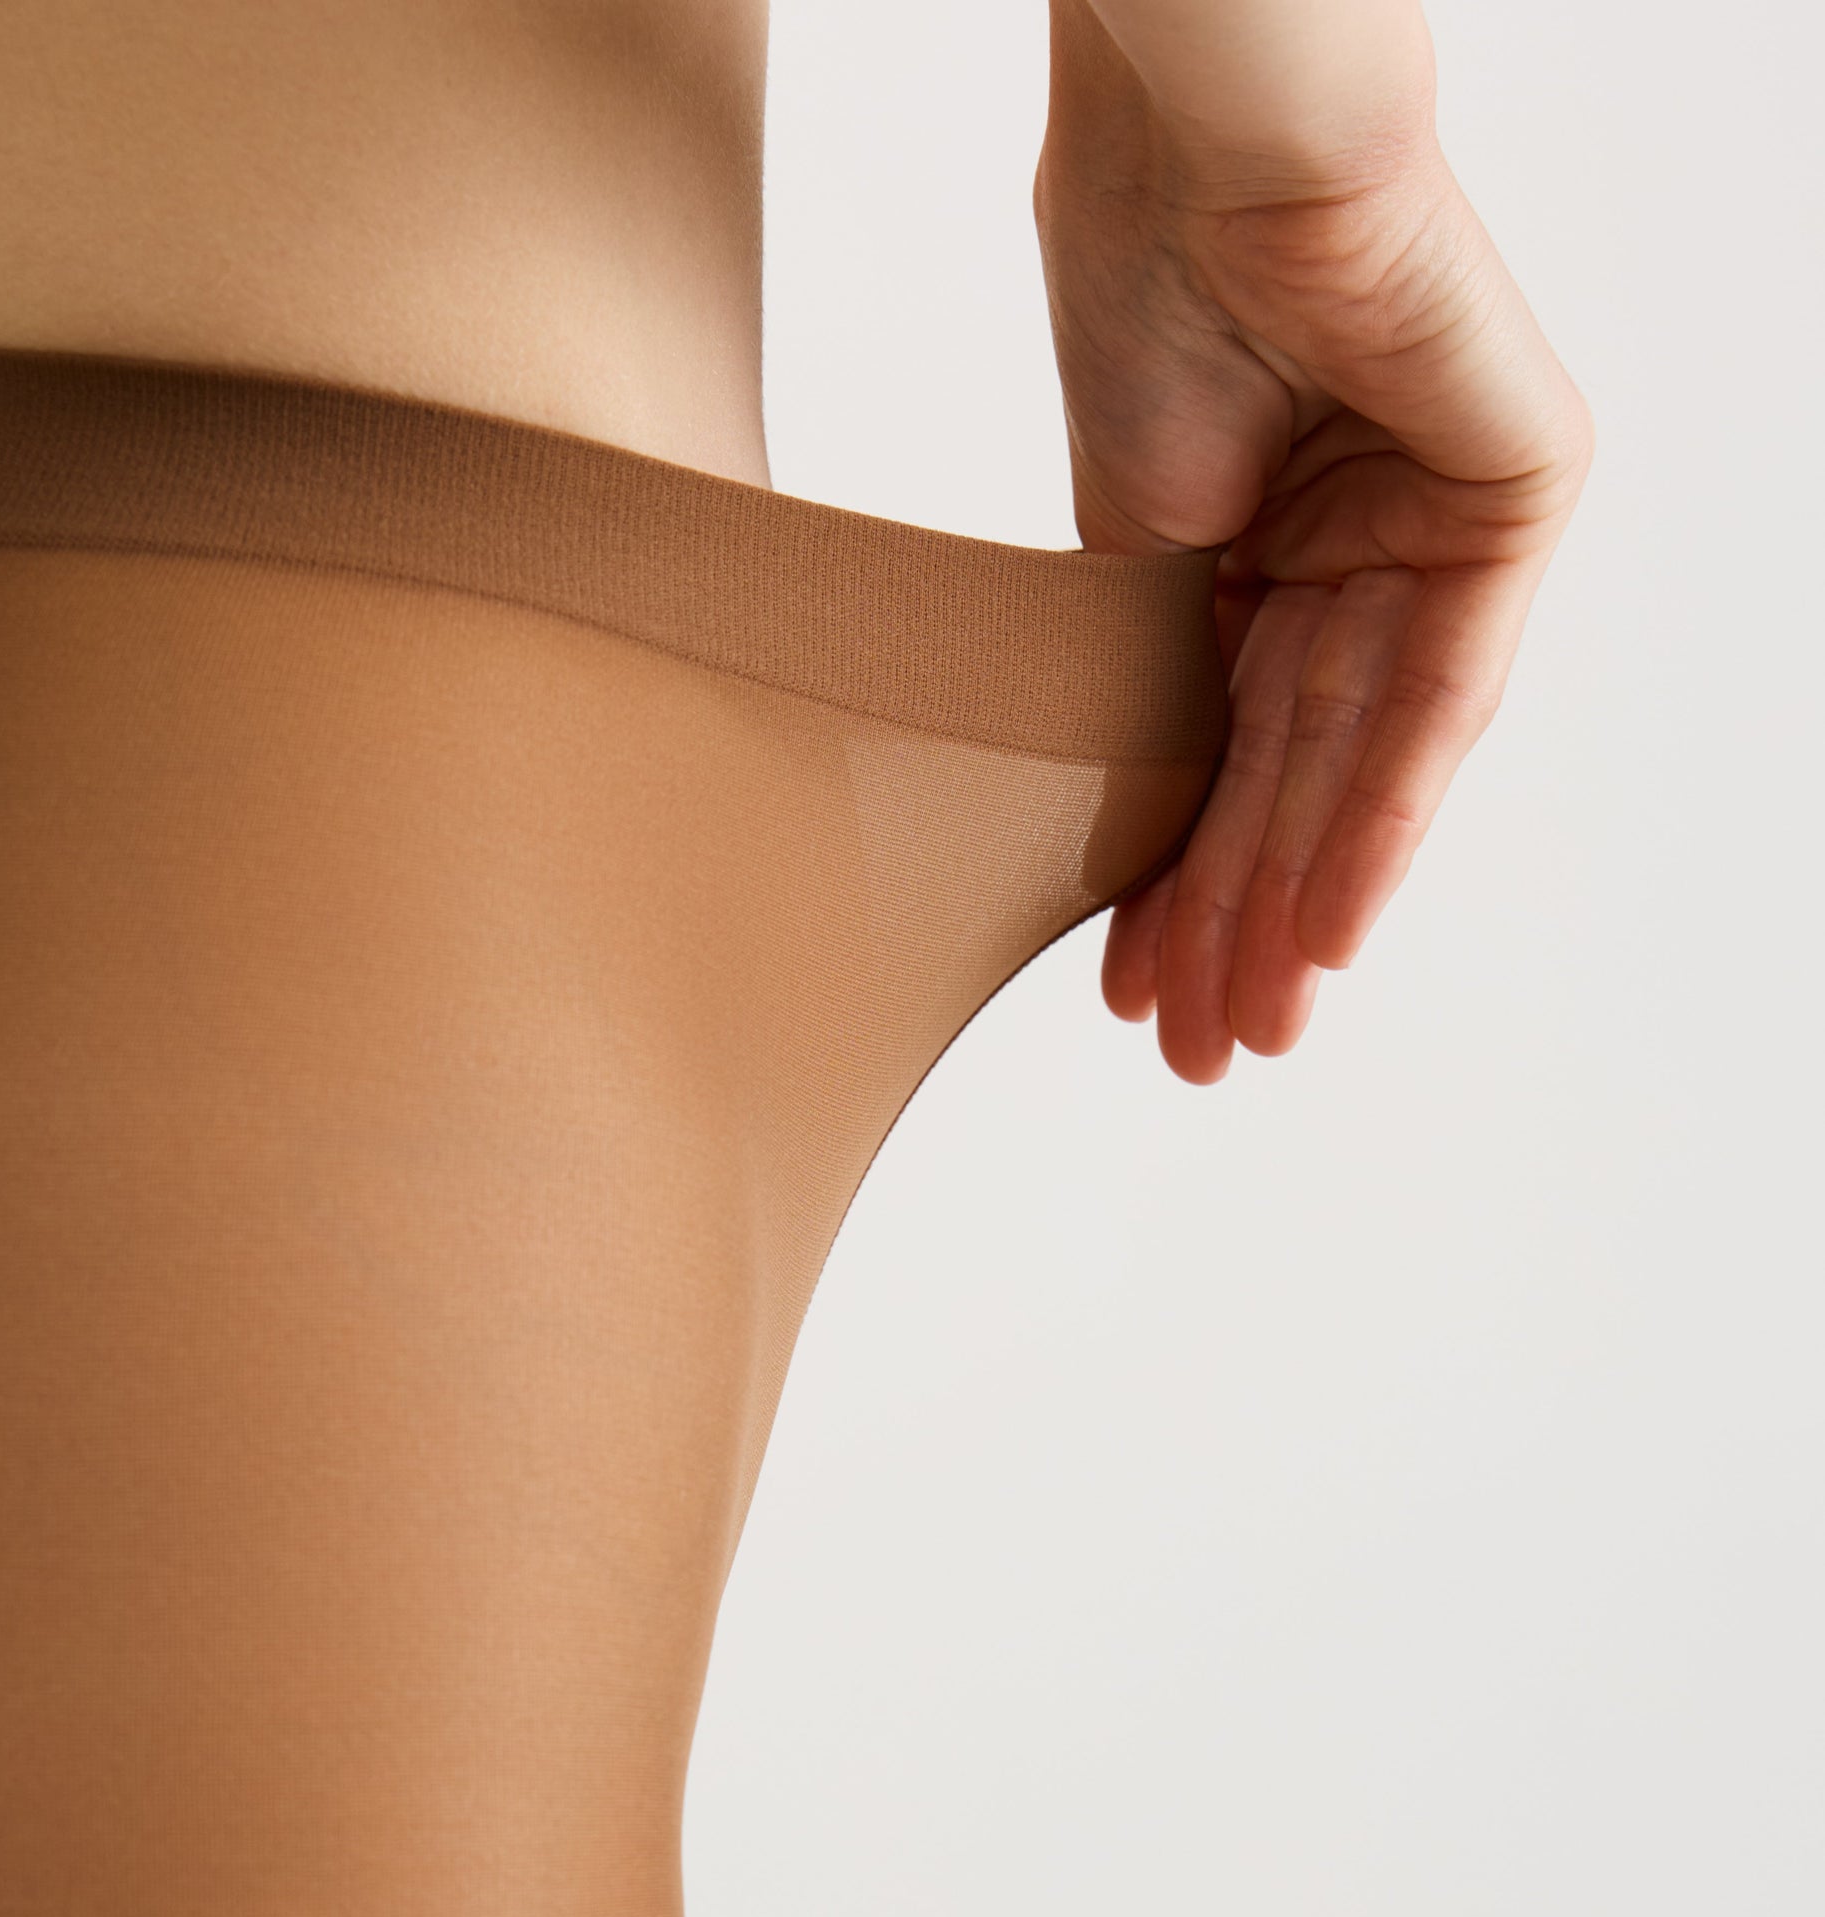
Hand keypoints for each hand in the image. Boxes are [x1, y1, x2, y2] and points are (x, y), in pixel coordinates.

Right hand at [1034, 0, 1592, 1081]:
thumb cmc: (1141, 290)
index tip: (1132, 988)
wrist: (1204, 154)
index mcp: (1273, 534)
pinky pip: (1439, 694)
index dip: (1184, 874)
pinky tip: (1325, 933)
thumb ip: (1153, 682)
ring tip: (1241, 1023)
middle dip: (1240, 917)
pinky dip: (1380, 818)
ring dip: (1299, 901)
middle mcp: (1370, 538)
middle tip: (1194, 1044)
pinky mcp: (1516, 496)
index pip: (1233, 740)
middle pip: (1301, 768)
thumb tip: (1120, 831)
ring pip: (1365, 755)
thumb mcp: (1127, 544)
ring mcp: (1447, 520)